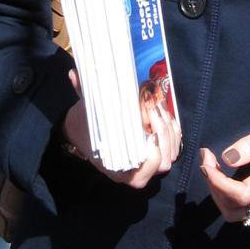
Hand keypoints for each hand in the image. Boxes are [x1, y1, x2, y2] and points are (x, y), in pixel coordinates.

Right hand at [60, 72, 179, 189]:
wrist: (86, 133)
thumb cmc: (88, 125)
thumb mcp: (86, 112)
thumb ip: (83, 94)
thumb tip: (74, 74)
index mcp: (119, 170)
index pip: (142, 175)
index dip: (151, 156)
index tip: (149, 132)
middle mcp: (136, 172)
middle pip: (163, 161)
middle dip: (162, 133)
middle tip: (153, 109)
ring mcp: (150, 164)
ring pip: (171, 152)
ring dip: (168, 127)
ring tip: (157, 106)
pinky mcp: (158, 152)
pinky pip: (175, 144)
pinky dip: (173, 127)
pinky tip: (163, 110)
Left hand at [199, 110, 249, 225]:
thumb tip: (227, 159)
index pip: (240, 195)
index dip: (217, 182)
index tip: (207, 159)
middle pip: (234, 208)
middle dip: (214, 187)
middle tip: (207, 161)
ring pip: (236, 214)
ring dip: (219, 194)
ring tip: (213, 169)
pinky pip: (244, 210)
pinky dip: (228, 197)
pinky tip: (223, 178)